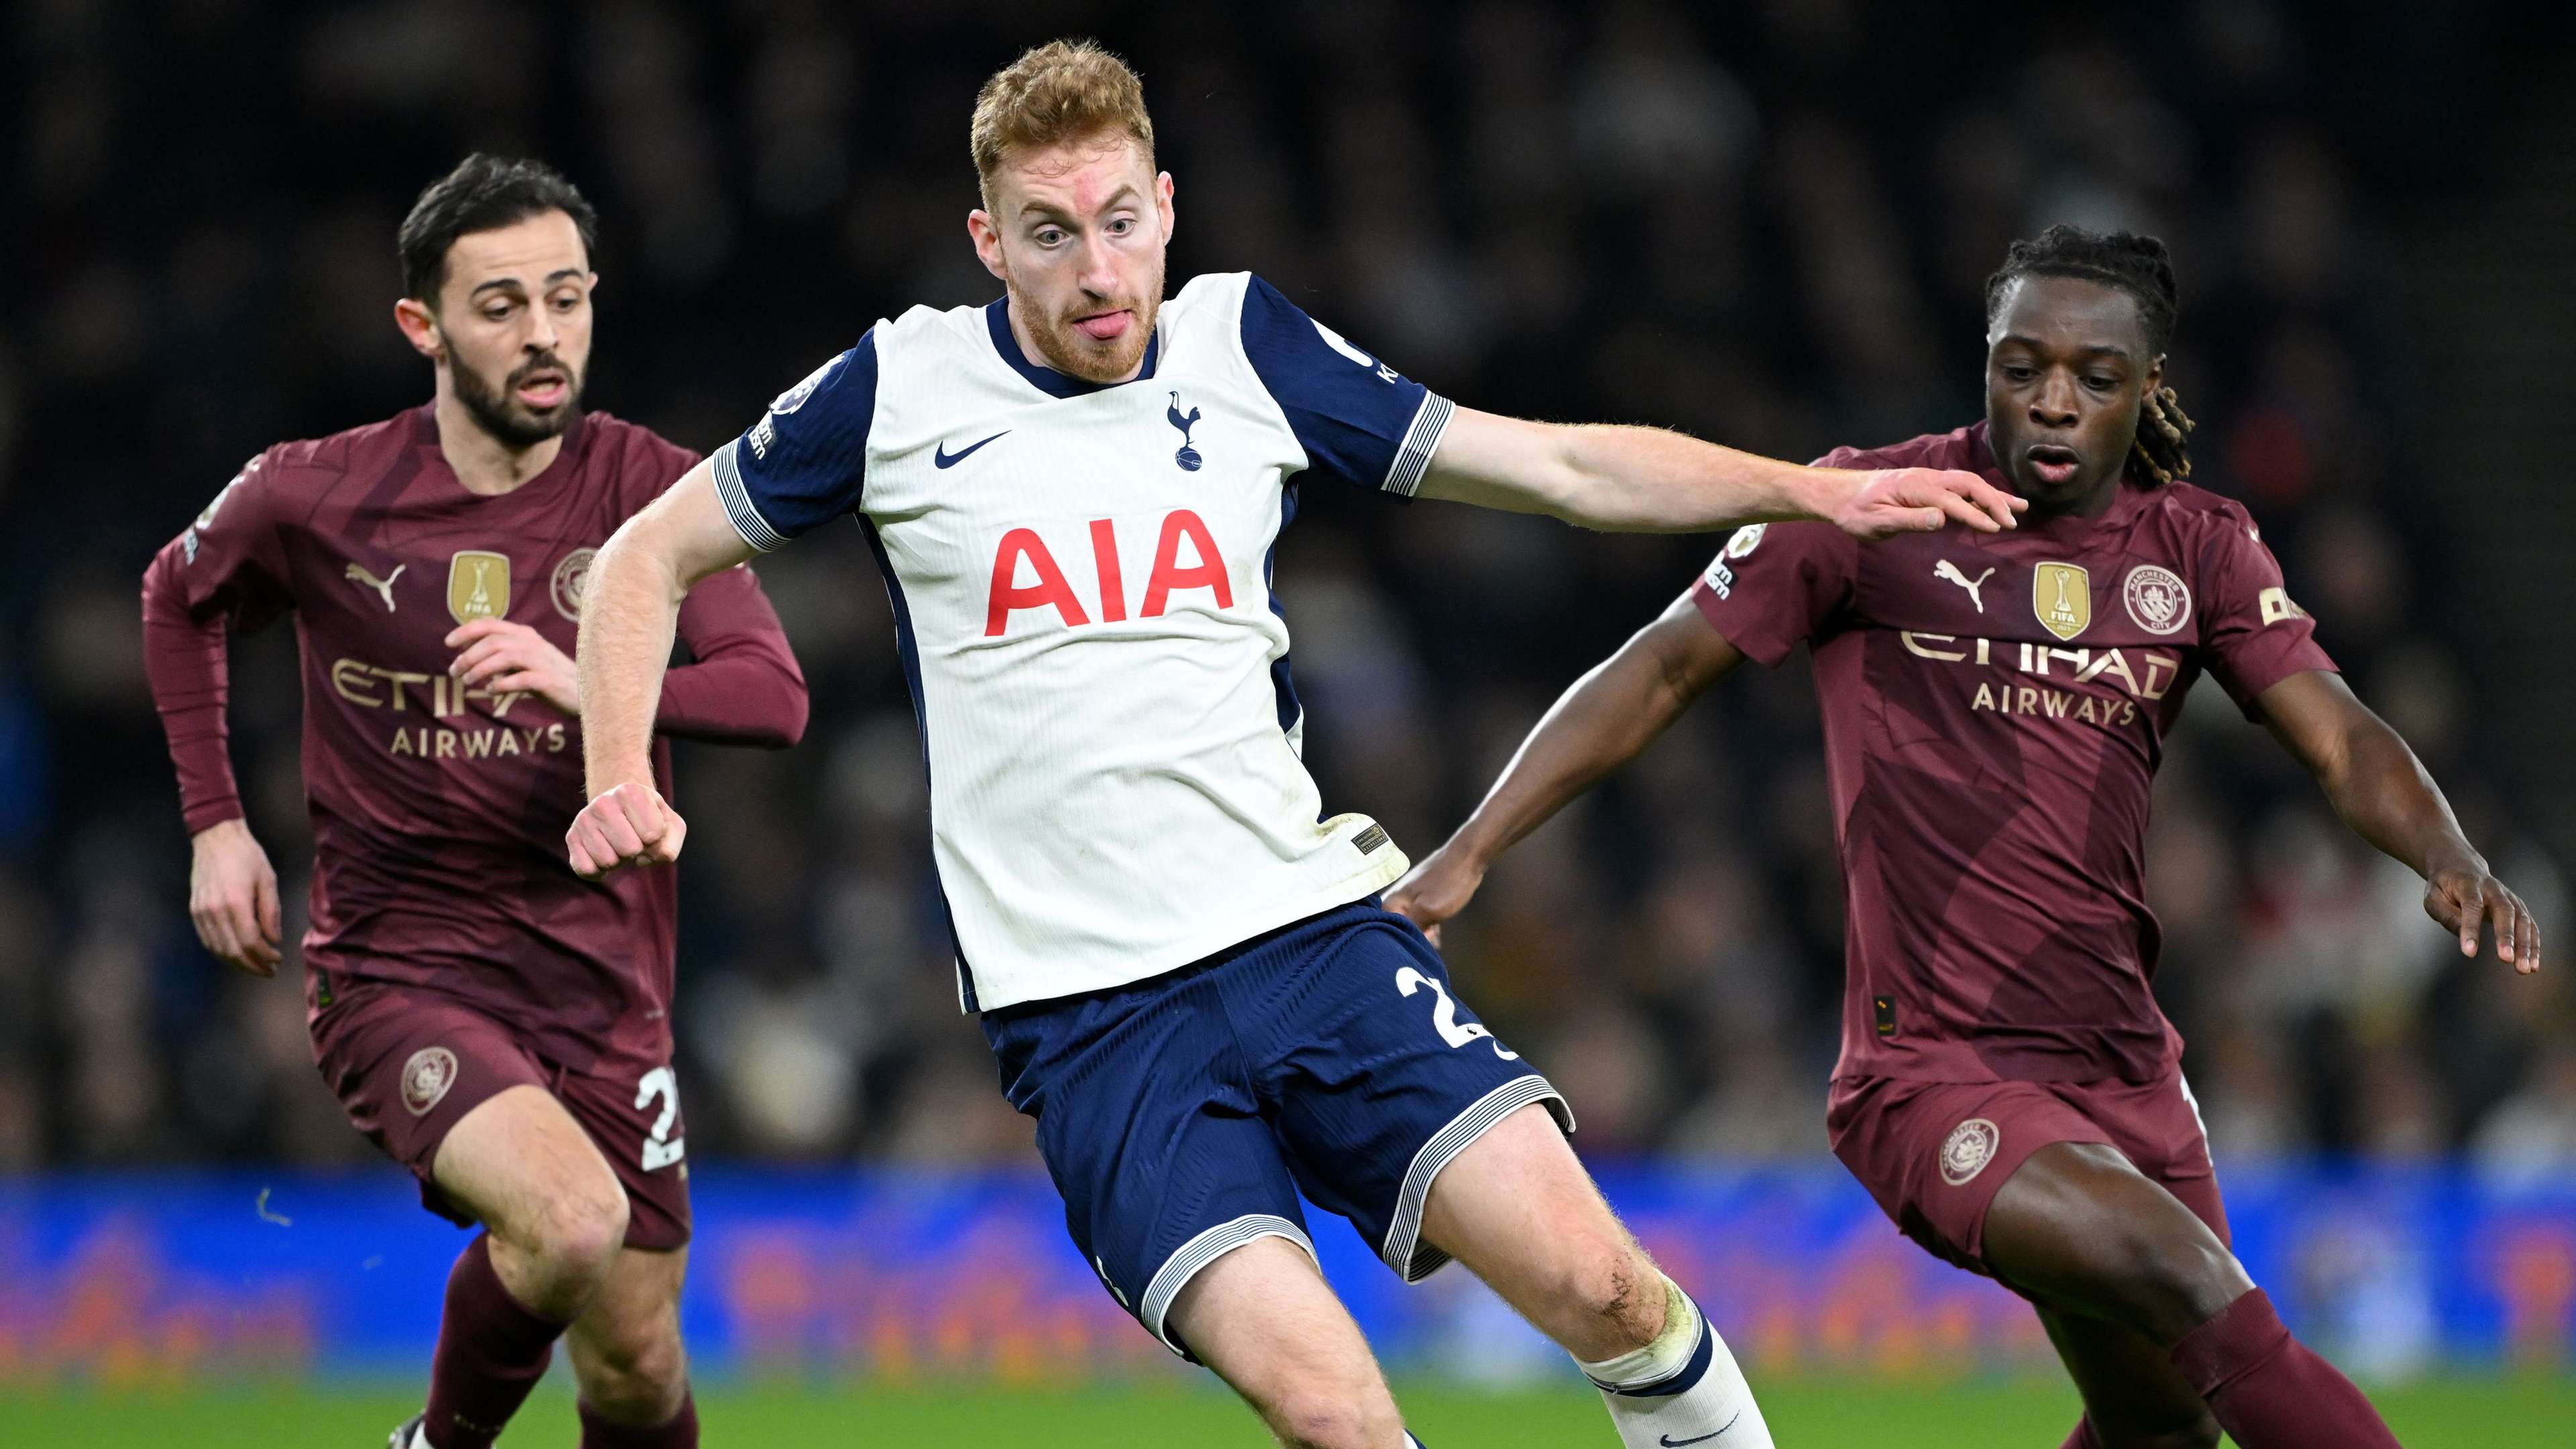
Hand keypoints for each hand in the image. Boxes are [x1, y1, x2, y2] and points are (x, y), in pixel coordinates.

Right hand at [190, 817, 282, 975]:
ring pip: (218, 950)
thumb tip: (274, 941)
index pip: (249, 942)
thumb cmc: (247, 857)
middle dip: (253, 966)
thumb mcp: (268, 880)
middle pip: (232, 952)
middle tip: (269, 971)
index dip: (264, 957)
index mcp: (235, 902)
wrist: (216, 838)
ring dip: (237, 963)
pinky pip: (207, 940)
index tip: (278, 959)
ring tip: (255, 966)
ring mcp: (201, 912)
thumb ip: (271, 913)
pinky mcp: (194, 910)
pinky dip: (223, 952)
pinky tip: (237, 954)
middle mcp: (214, 910)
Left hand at [446, 618, 578, 712]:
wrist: (585, 693)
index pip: (491, 624)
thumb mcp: (524, 661)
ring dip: (481, 668)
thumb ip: (502, 656)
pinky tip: (491, 691)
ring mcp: (542, 660)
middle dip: (468, 655)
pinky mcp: (549, 680)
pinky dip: (502, 684)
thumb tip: (469, 656)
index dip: (466, 630)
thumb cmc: (551, 677)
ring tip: (468, 682)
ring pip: (505, 655)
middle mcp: (533, 643)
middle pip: (494, 640)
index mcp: (525, 635)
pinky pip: (521, 678)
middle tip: (453, 671)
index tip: (448, 643)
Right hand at [567, 781, 687, 878]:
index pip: (653, 834)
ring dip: (618, 860)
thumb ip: (670, 843)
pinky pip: (586, 870)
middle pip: (630, 850)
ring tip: (617, 843)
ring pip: (608, 861)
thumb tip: (649, 858)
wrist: (618, 805)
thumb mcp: (670, 825)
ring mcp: (584, 819)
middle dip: (637, 850)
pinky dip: (599, 872)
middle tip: (632, 837)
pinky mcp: (571, 837)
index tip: (648, 826)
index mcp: (632, 792)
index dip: (655, 838)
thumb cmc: (649, 818)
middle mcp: (604, 802)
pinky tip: (603, 855)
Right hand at [1384, 845, 1489, 948]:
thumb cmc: (1447, 883)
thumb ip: (1411, 927)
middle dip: (1414, 937)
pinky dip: (1427, 925)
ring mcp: (1409, 896)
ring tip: (1436, 937)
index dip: (1404, 940)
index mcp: (1391, 901)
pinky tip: (1437, 932)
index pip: (1387, 931)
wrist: (1467, 856)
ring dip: (1422, 932)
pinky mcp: (1422, 895)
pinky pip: (1419, 916)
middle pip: (1398, 928)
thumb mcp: (1428, 910)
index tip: (1423, 940)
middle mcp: (1395, 898)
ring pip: (1410, 923)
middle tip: (1432, 939)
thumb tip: (1398, 941)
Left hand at [1829, 468, 2024, 538]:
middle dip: (1994, 501)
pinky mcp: (1929, 486)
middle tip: (2013, 521)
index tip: (1995, 528)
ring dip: (1994, 495)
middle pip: (1969, 485)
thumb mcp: (1877, 522)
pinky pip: (1961, 487)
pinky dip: (1981, 494)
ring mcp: (1929, 480)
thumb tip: (1941, 519)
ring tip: (2020, 507)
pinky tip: (1995, 504)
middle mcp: (1926, 478)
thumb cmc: (1856, 512)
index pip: (1952, 501)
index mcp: (1915, 487)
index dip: (1975, 515)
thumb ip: (1909, 521)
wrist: (1840, 495)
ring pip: (1969, 484)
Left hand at [2424, 856, 2541, 973]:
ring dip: (2526, 945)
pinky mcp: (2518, 907)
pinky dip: (2534, 945)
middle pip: (2504, 911)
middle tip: (2506, 959)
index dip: (2471, 928)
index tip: (2469, 952)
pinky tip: (2533, 965)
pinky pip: (2530, 926)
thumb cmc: (2444, 887)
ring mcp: (2509, 897)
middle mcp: (2493, 889)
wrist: (2462, 867)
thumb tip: (2464, 935)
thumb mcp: (2433, 898)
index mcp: (2469, 884)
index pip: (2472, 906)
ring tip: (2524, 969)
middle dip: (2506, 936)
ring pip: (2522, 920)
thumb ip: (2446, 915)